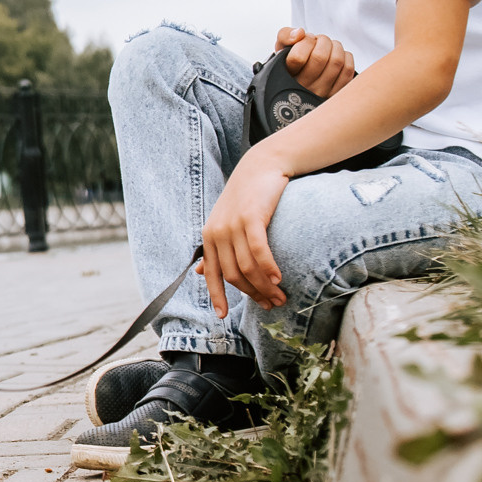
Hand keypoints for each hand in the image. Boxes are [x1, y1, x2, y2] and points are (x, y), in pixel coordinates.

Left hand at [197, 149, 288, 317]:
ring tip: (280, 296)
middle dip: (253, 294)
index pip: (212, 274)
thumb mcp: (224, 223)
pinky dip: (269, 268)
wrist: (261, 166)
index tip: (223, 315)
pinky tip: (278, 279)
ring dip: (265, 286)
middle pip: (234, 275)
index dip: (217, 296)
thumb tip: (201, 273)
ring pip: (247, 267)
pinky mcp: (250, 218)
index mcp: (209, 237)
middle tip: (271, 305)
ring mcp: (233, 225)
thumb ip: (214, 249)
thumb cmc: (245, 197)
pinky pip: (259, 251)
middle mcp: (217, 232)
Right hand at [275, 27, 355, 98]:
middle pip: (320, 57)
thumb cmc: (291, 60)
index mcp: (287, 76)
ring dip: (335, 47)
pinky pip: (348, 70)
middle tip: (318, 40)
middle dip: (322, 40)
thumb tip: (300, 33)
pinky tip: (336, 56)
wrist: (301, 79)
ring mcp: (321, 93)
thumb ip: (285, 35)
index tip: (304, 39)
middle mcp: (303, 88)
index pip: (298, 57)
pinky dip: (346, 57)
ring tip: (328, 47)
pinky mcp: (337, 93)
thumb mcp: (282, 46)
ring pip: (336, 62)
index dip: (305, 41)